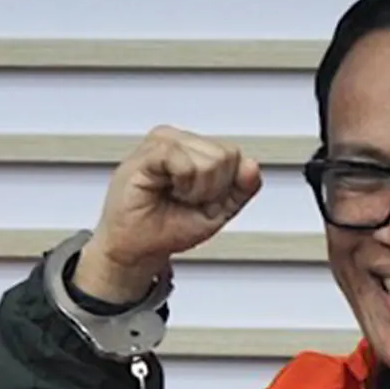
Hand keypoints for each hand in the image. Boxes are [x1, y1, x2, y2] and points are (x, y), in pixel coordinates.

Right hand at [76, 125, 263, 301]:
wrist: (136, 248)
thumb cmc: (167, 229)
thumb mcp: (218, 211)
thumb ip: (241, 189)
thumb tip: (252, 165)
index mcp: (198, 149)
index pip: (234, 155)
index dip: (224, 188)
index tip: (201, 202)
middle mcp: (181, 140)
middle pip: (226, 156)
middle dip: (212, 190)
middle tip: (185, 200)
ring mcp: (165, 141)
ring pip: (209, 160)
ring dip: (196, 190)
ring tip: (175, 196)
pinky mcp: (150, 151)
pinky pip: (185, 163)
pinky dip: (183, 185)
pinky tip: (167, 190)